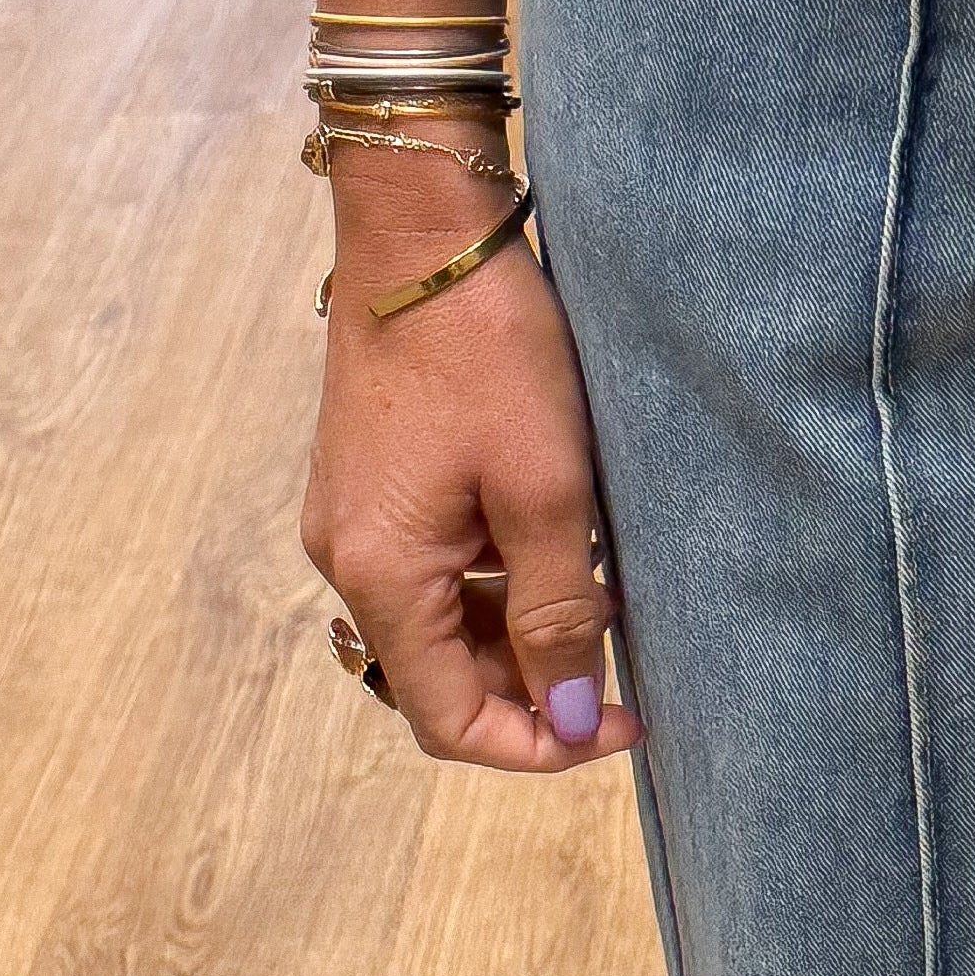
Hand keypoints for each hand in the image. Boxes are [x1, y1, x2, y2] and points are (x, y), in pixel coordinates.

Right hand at [302, 194, 639, 777]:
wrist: (422, 231)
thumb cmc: (487, 351)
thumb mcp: (547, 490)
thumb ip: (558, 612)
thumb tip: (570, 716)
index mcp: (381, 573)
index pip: (447, 720)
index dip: (535, 744)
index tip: (618, 722)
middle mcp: (349, 558)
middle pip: (441, 677)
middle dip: (533, 685)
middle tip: (625, 660)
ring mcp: (355, 519)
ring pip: (442, 623)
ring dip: (519, 630)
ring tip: (601, 589)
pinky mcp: (372, 484)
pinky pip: (434, 567)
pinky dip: (496, 579)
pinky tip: (558, 542)